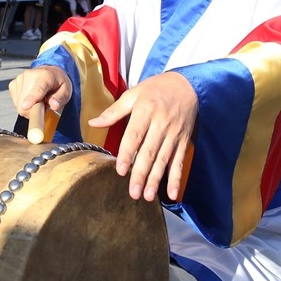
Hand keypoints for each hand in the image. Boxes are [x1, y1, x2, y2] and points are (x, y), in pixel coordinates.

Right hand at [9, 65, 71, 116]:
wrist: (50, 72)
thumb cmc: (58, 83)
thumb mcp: (66, 91)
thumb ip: (60, 99)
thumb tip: (54, 106)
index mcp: (45, 76)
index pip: (37, 89)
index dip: (31, 99)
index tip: (25, 106)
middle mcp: (29, 75)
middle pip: (25, 102)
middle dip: (34, 110)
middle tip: (44, 106)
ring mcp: (19, 79)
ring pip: (19, 105)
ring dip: (29, 107)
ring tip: (39, 99)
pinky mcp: (13, 84)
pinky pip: (16, 102)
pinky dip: (24, 103)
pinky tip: (31, 97)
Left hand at [88, 72, 196, 201]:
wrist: (188, 84)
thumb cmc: (156, 89)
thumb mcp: (134, 94)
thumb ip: (114, 111)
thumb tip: (93, 123)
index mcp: (146, 110)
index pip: (135, 135)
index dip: (127, 154)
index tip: (121, 170)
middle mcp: (161, 123)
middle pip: (150, 152)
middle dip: (141, 174)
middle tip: (133, 193)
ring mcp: (174, 134)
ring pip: (164, 160)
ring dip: (156, 180)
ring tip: (148, 196)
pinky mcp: (184, 141)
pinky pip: (179, 162)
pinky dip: (176, 178)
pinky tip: (172, 194)